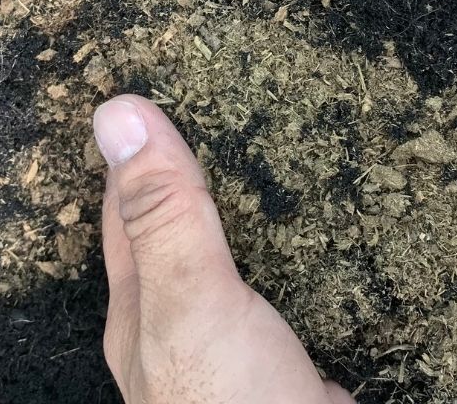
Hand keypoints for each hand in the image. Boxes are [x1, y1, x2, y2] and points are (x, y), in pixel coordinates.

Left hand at [94, 95, 353, 403]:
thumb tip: (115, 112)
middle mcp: (189, 325)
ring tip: (297, 151)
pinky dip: (319, 258)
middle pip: (190, 231)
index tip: (166, 83)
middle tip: (242, 100)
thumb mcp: (191, 298)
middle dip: (214, 173)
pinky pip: (305, 292)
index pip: (130, 206)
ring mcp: (244, 348)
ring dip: (269, 214)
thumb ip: (165, 216)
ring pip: (252, 261)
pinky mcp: (298, 363)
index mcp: (145, 306)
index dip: (142, 145)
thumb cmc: (227, 402)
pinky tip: (341, 238)